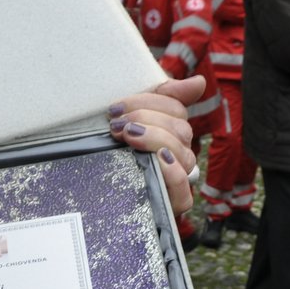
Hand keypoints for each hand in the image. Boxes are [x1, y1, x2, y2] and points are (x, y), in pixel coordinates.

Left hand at [108, 75, 203, 214]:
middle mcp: (178, 154)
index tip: (116, 108)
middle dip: (146, 120)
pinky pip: (184, 192)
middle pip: (180, 129)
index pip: (176, 108)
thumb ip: (163, 97)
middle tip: (116, 125)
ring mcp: (177, 180)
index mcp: (170, 131)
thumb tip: (200, 82)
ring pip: (184, 154)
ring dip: (155, 140)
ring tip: (127, 137)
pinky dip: (173, 173)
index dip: (149, 102)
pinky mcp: (171, 206)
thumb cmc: (110, 154)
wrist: (89, 199)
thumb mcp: (128, 121)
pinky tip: (159, 160)